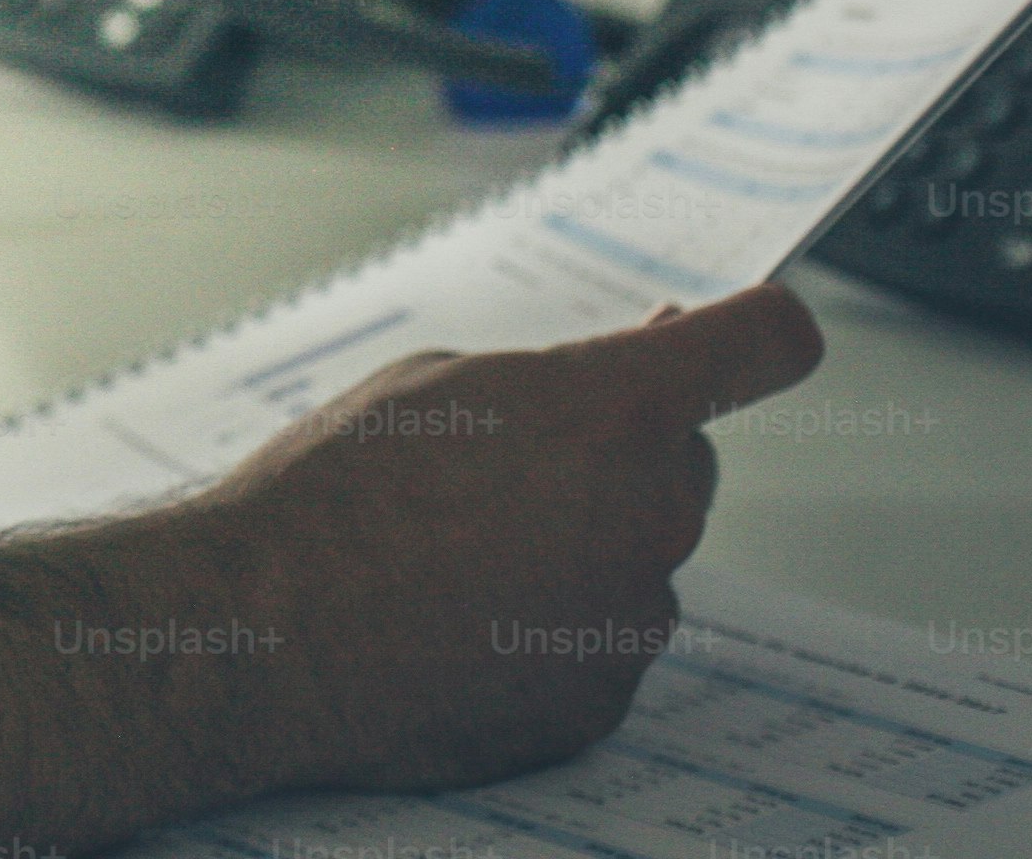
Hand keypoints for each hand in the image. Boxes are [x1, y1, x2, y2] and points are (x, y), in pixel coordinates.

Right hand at [202, 284, 828, 794]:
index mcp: (613, 410)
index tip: (757, 333)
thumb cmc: (329, 496)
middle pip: (683, 464)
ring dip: (576, 551)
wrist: (265, 636)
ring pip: (636, 560)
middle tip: (508, 469)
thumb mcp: (435, 383)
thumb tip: (633, 374)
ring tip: (453, 558)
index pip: (765, 344)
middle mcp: (651, 514)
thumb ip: (552, 380)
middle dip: (619, 457)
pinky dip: (548, 632)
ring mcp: (634, 618)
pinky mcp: (603, 702)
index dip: (763, 331)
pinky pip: (600, 645)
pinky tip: (459, 623)